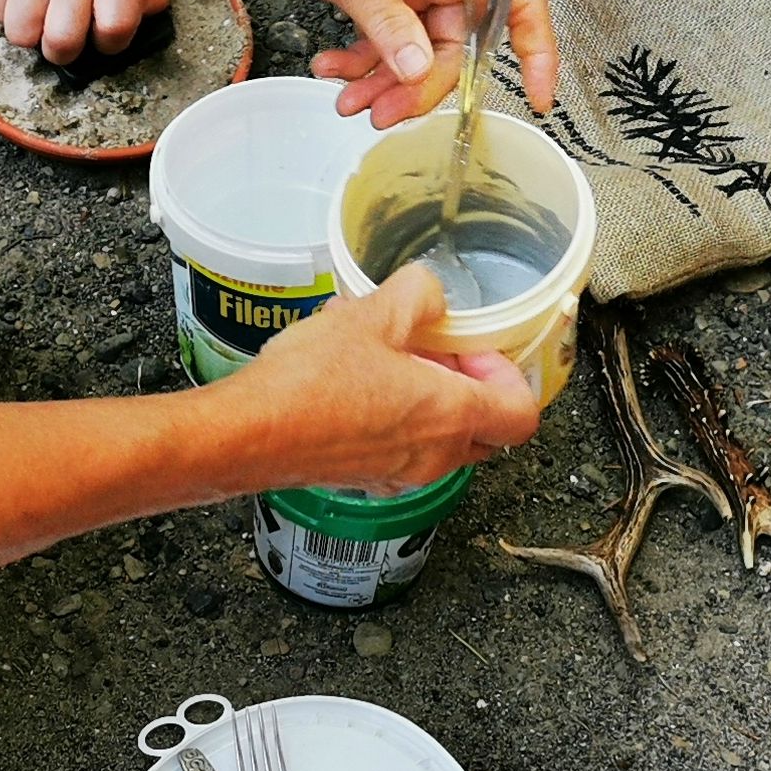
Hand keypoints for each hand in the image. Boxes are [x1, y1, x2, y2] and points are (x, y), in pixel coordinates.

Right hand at [0, 0, 170, 63]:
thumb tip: (139, 26)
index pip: (115, 30)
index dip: (111, 43)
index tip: (106, 35)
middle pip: (61, 42)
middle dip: (66, 51)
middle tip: (69, 36)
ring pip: (21, 32)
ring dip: (33, 33)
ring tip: (44, 16)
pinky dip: (10, 9)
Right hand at [228, 267, 539, 490]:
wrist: (249, 435)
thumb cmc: (310, 385)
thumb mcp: (373, 315)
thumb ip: (418, 295)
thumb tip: (429, 293)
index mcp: (450, 416)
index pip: (521, 413)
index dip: (508, 373)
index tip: (475, 347)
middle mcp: (433, 456)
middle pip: (485, 430)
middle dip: (469, 384)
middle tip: (436, 349)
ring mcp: (399, 474)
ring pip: (439, 438)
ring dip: (426, 395)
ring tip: (382, 350)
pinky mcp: (365, 477)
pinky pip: (401, 448)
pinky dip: (394, 414)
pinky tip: (351, 374)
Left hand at [252, 0, 558, 126]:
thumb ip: (387, 24)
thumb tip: (417, 71)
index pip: (519, 4)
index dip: (537, 51)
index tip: (536, 96)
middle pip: (457, 46)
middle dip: (420, 85)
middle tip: (384, 111)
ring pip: (417, 48)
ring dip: (384, 78)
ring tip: (349, 98)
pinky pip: (389, 36)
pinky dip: (363, 57)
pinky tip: (334, 66)